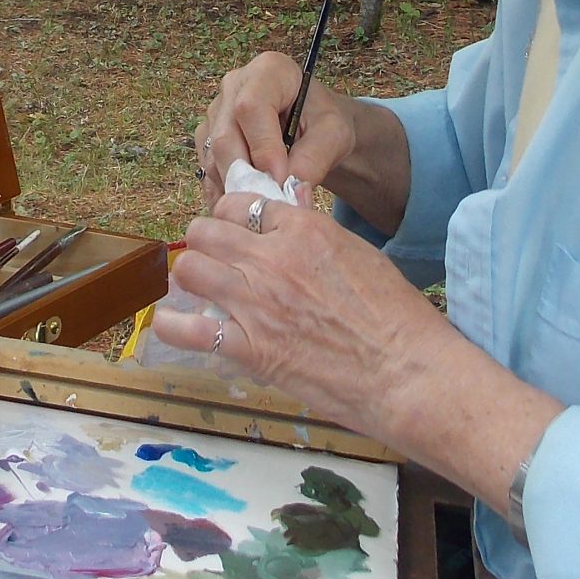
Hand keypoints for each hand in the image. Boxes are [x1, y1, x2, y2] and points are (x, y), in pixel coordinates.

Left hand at [154, 188, 461, 442]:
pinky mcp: (250, 349)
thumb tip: (292, 205)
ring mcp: (257, 304)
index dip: (232, 217)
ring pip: (190, 268)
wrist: (406, 374)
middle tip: (213, 259)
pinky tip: (174, 325)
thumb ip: (316, 230)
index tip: (234, 231)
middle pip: (206, 230)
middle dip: (205, 242)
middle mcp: (272, 259)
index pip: (242, 204)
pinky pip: (187, 330)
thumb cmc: (396, 317)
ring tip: (198, 289)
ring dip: (190, 276)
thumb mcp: (359, 253)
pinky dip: (173, 326)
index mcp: (304, 229)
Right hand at [194, 52, 355, 209]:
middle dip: (246, 175)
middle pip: (225, 136)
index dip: (262, 146)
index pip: (250, 107)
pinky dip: (225, 194)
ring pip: (213, 158)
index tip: (281, 178)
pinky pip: (207, 171)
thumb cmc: (323, 123)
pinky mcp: (207, 139)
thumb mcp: (334, 135)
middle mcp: (234, 86)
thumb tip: (289, 188)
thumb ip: (315, 158)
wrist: (312, 128)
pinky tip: (248, 205)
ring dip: (236, 188)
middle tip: (270, 203)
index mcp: (268, 71)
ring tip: (264, 206)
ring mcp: (216, 112)